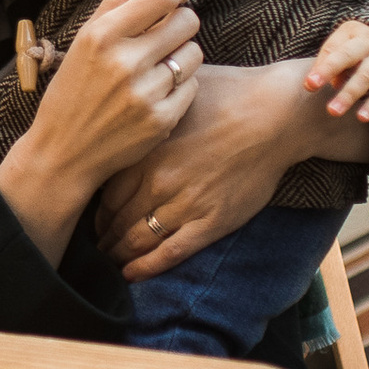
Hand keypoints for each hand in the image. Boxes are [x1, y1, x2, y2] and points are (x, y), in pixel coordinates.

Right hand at [0, 0, 203, 264]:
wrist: (64, 152)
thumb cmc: (73, 89)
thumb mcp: (85, 39)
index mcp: (102, 36)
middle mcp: (125, 63)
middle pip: (187, 20)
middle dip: (181, 20)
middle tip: (166, 32)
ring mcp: (145, 94)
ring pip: (194, 53)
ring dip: (182, 54)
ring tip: (159, 65)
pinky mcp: (162, 121)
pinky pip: (192, 86)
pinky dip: (180, 86)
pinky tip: (157, 92)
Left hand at [97, 58, 368, 277]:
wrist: (275, 114)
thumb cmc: (228, 94)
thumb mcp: (174, 95)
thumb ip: (148, 108)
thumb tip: (125, 99)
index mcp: (146, 150)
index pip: (105, 190)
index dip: (96, 208)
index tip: (92, 214)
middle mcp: (158, 181)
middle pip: (116, 219)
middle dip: (103, 235)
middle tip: (95, 243)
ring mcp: (184, 204)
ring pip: (137, 240)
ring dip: (118, 254)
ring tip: (109, 260)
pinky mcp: (211, 222)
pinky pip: (169, 253)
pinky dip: (145, 267)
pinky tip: (130, 274)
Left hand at [307, 20, 368, 122]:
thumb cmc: (364, 45)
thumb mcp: (348, 42)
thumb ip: (332, 59)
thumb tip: (324, 83)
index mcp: (354, 33)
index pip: (334, 49)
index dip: (321, 66)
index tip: (309, 83)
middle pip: (349, 57)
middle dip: (330, 72)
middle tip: (312, 87)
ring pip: (366, 76)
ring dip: (349, 94)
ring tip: (334, 111)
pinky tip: (362, 117)